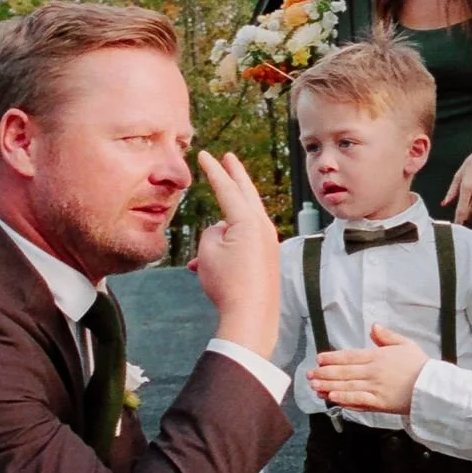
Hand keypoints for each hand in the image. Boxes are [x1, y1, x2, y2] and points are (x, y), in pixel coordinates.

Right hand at [190, 151, 280, 357]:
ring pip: (244, 220)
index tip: (205, 156)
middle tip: (229, 158)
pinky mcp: (268, 258)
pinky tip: (203, 267)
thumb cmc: (227, 284)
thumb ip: (214, 231)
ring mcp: (268, 243)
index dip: (214, 171)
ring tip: (205, 239)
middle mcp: (263, 228)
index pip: (228, 188)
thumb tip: (223, 229)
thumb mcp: (208, 251)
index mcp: (248, 221)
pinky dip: (226, 246)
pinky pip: (245, 242)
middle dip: (235, 175)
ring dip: (224, 221)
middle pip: (246, 194)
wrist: (251, 317)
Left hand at [307, 324, 428, 413]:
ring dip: (328, 386)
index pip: (349, 355)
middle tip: (309, 374)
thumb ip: (387, 336)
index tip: (319, 358)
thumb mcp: (406, 344)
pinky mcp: (378, 403)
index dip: (332, 357)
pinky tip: (331, 398)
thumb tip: (373, 327)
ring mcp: (374, 388)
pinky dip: (343, 399)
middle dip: (324, 373)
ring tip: (314, 386)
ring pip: (346, 386)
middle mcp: (373, 371)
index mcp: (378, 356)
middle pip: (343, 371)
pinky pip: (357, 400)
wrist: (432, 388)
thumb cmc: (420, 366)